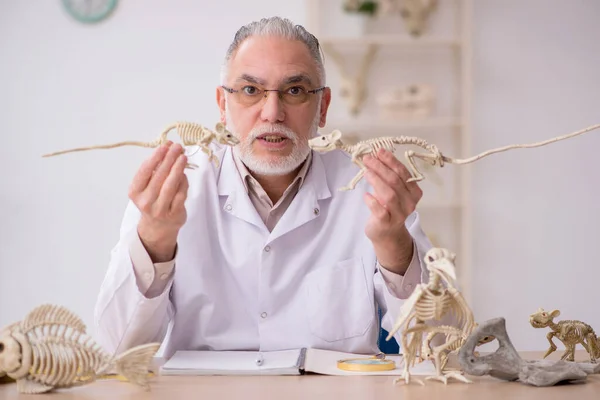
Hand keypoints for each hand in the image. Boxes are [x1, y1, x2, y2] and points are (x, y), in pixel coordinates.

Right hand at [128, 142, 188, 261]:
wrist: (158, 227)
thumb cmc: (153, 200)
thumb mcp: (147, 186)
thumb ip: (156, 168)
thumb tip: (168, 147)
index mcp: (135, 192)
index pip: (145, 171)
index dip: (155, 157)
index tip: (164, 146)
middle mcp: (146, 201)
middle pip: (159, 176)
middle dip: (169, 159)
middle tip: (177, 147)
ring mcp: (160, 209)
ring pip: (170, 185)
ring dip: (177, 169)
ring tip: (183, 157)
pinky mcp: (174, 214)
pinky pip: (180, 194)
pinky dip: (183, 182)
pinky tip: (184, 174)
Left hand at [363, 149, 422, 272]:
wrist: (387, 233)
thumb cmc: (388, 208)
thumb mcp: (392, 191)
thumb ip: (387, 176)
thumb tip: (375, 156)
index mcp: (414, 192)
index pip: (403, 172)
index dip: (390, 161)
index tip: (378, 151)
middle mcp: (410, 202)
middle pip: (395, 181)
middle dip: (380, 167)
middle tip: (368, 159)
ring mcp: (400, 214)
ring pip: (389, 194)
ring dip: (376, 181)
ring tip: (366, 172)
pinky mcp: (387, 223)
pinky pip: (380, 211)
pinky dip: (373, 202)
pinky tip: (366, 195)